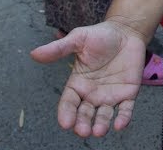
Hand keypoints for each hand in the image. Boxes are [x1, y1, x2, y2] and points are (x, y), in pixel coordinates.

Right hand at [29, 21, 146, 136]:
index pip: (69, 103)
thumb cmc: (100, 35)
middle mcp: (92, 94)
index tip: (65, 123)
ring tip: (99, 131)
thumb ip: (58, 49)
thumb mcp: (78, 39)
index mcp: (78, 84)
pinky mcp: (128, 94)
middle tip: (83, 131)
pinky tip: (119, 124)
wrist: (126, 31)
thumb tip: (34, 54)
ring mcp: (110, 95)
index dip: (66, 113)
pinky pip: (125, 110)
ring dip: (101, 125)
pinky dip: (123, 118)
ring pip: (104, 116)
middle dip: (82, 124)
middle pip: (84, 114)